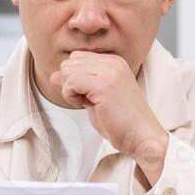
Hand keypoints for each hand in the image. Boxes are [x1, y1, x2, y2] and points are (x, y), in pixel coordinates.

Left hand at [49, 50, 167, 161]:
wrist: (141, 136)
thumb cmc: (121, 121)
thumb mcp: (93, 97)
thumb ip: (74, 84)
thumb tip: (53, 75)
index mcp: (113, 62)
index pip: (76, 58)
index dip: (74, 78)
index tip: (88, 95)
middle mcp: (112, 62)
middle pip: (69, 63)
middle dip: (70, 84)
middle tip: (87, 100)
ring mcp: (109, 72)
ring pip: (67, 71)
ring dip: (70, 91)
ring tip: (88, 103)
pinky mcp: (104, 85)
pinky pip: (70, 82)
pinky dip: (71, 97)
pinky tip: (87, 105)